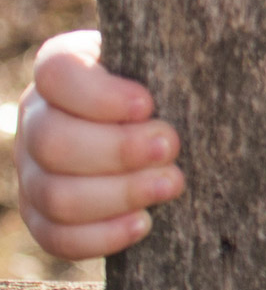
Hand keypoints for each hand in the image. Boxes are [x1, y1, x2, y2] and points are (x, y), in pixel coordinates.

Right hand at [14, 31, 185, 259]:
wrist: (169, 130)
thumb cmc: (178, 84)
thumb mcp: (175, 59)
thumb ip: (179, 54)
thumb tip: (208, 52)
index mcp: (62, 69)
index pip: (57, 73)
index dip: (99, 95)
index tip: (149, 105)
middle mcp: (38, 118)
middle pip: (52, 142)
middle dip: (118, 150)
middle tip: (171, 147)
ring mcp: (33, 170)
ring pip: (54, 195)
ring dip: (118, 194)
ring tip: (171, 183)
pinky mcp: (43, 215)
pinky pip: (55, 237)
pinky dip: (101, 236)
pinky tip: (144, 222)